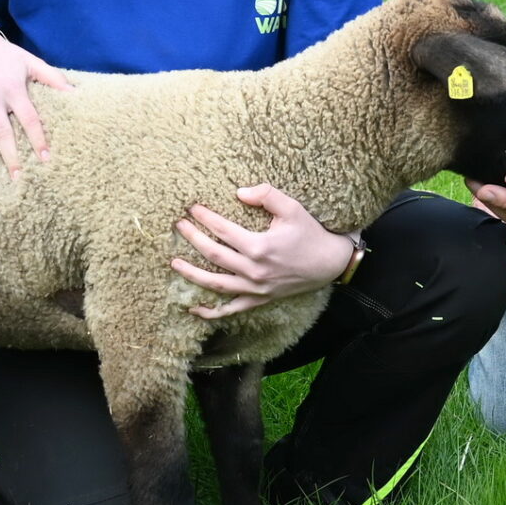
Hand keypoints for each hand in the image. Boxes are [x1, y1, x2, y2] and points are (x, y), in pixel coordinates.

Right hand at [0, 27, 75, 182]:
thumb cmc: (5, 55)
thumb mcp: (30, 62)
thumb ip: (52, 77)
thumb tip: (75, 93)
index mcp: (12, 88)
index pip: (28, 117)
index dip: (37, 138)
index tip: (45, 158)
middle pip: (2, 130)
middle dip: (10, 155)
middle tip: (17, 178)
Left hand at [171, 184, 355, 320]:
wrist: (331, 263)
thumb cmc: (311, 233)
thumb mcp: (292, 208)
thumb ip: (267, 195)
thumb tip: (239, 192)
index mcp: (260, 247)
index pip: (223, 231)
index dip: (204, 218)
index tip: (192, 208)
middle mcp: (254, 270)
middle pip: (214, 255)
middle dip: (193, 239)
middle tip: (178, 226)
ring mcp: (256, 288)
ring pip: (216, 284)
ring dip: (192, 274)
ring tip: (174, 263)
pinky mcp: (260, 299)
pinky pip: (231, 309)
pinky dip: (211, 312)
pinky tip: (193, 308)